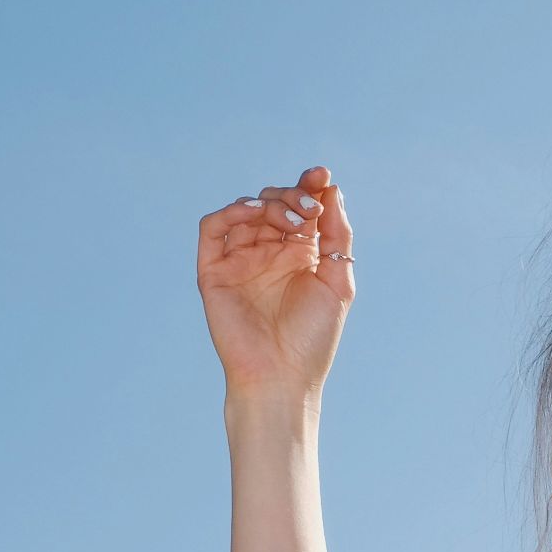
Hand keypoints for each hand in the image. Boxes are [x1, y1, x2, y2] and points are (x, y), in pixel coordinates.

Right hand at [196, 165, 353, 393]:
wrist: (282, 376)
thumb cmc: (313, 337)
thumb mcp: (337, 280)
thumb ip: (337, 236)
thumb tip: (332, 190)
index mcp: (300, 254)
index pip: (302, 209)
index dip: (310, 187)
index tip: (322, 175)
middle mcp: (269, 252)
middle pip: (275, 203)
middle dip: (293, 195)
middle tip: (309, 207)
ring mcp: (240, 259)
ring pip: (247, 210)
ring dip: (270, 204)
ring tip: (294, 220)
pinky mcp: (214, 270)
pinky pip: (213, 228)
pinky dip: (231, 212)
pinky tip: (254, 212)